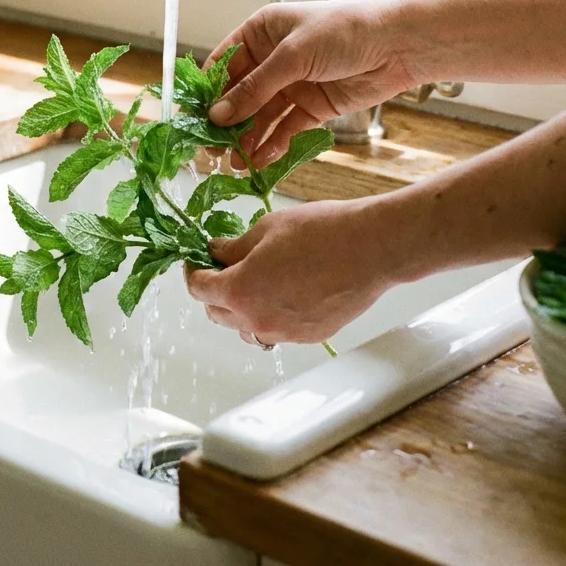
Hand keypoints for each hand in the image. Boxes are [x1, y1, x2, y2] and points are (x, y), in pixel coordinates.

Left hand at [186, 197, 412, 345]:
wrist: (371, 248)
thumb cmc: (322, 232)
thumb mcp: (266, 229)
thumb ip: (235, 247)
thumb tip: (217, 252)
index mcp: (240, 290)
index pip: (199, 290)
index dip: (193, 273)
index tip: (197, 263)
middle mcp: (257, 320)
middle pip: (217, 314)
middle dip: (215, 292)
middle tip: (224, 269)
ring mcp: (284, 333)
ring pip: (246, 329)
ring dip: (241, 310)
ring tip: (256, 283)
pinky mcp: (308, 337)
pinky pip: (277, 331)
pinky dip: (272, 315)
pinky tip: (286, 292)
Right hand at [205, 0, 420, 167]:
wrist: (398, 45)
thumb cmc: (345, 31)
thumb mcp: (293, 55)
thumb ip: (255, 88)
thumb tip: (218, 115)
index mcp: (262, 32)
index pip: (223, 63)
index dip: (207, 91)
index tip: (192, 118)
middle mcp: (273, 59)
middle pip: (239, 95)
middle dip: (225, 123)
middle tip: (210, 149)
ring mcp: (292, 85)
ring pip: (260, 117)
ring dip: (247, 139)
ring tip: (234, 163)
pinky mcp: (311, 108)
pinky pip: (285, 129)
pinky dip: (273, 145)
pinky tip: (261, 160)